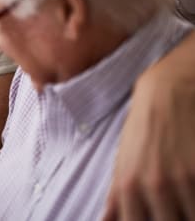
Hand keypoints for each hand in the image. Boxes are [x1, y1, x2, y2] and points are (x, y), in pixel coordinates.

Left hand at [102, 59, 194, 220]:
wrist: (166, 94)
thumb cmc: (142, 131)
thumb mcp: (122, 162)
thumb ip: (115, 199)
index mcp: (128, 188)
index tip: (155, 216)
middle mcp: (153, 187)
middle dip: (171, 218)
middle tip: (172, 206)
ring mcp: (180, 181)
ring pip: (190, 219)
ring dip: (188, 211)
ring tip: (182, 195)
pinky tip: (192, 190)